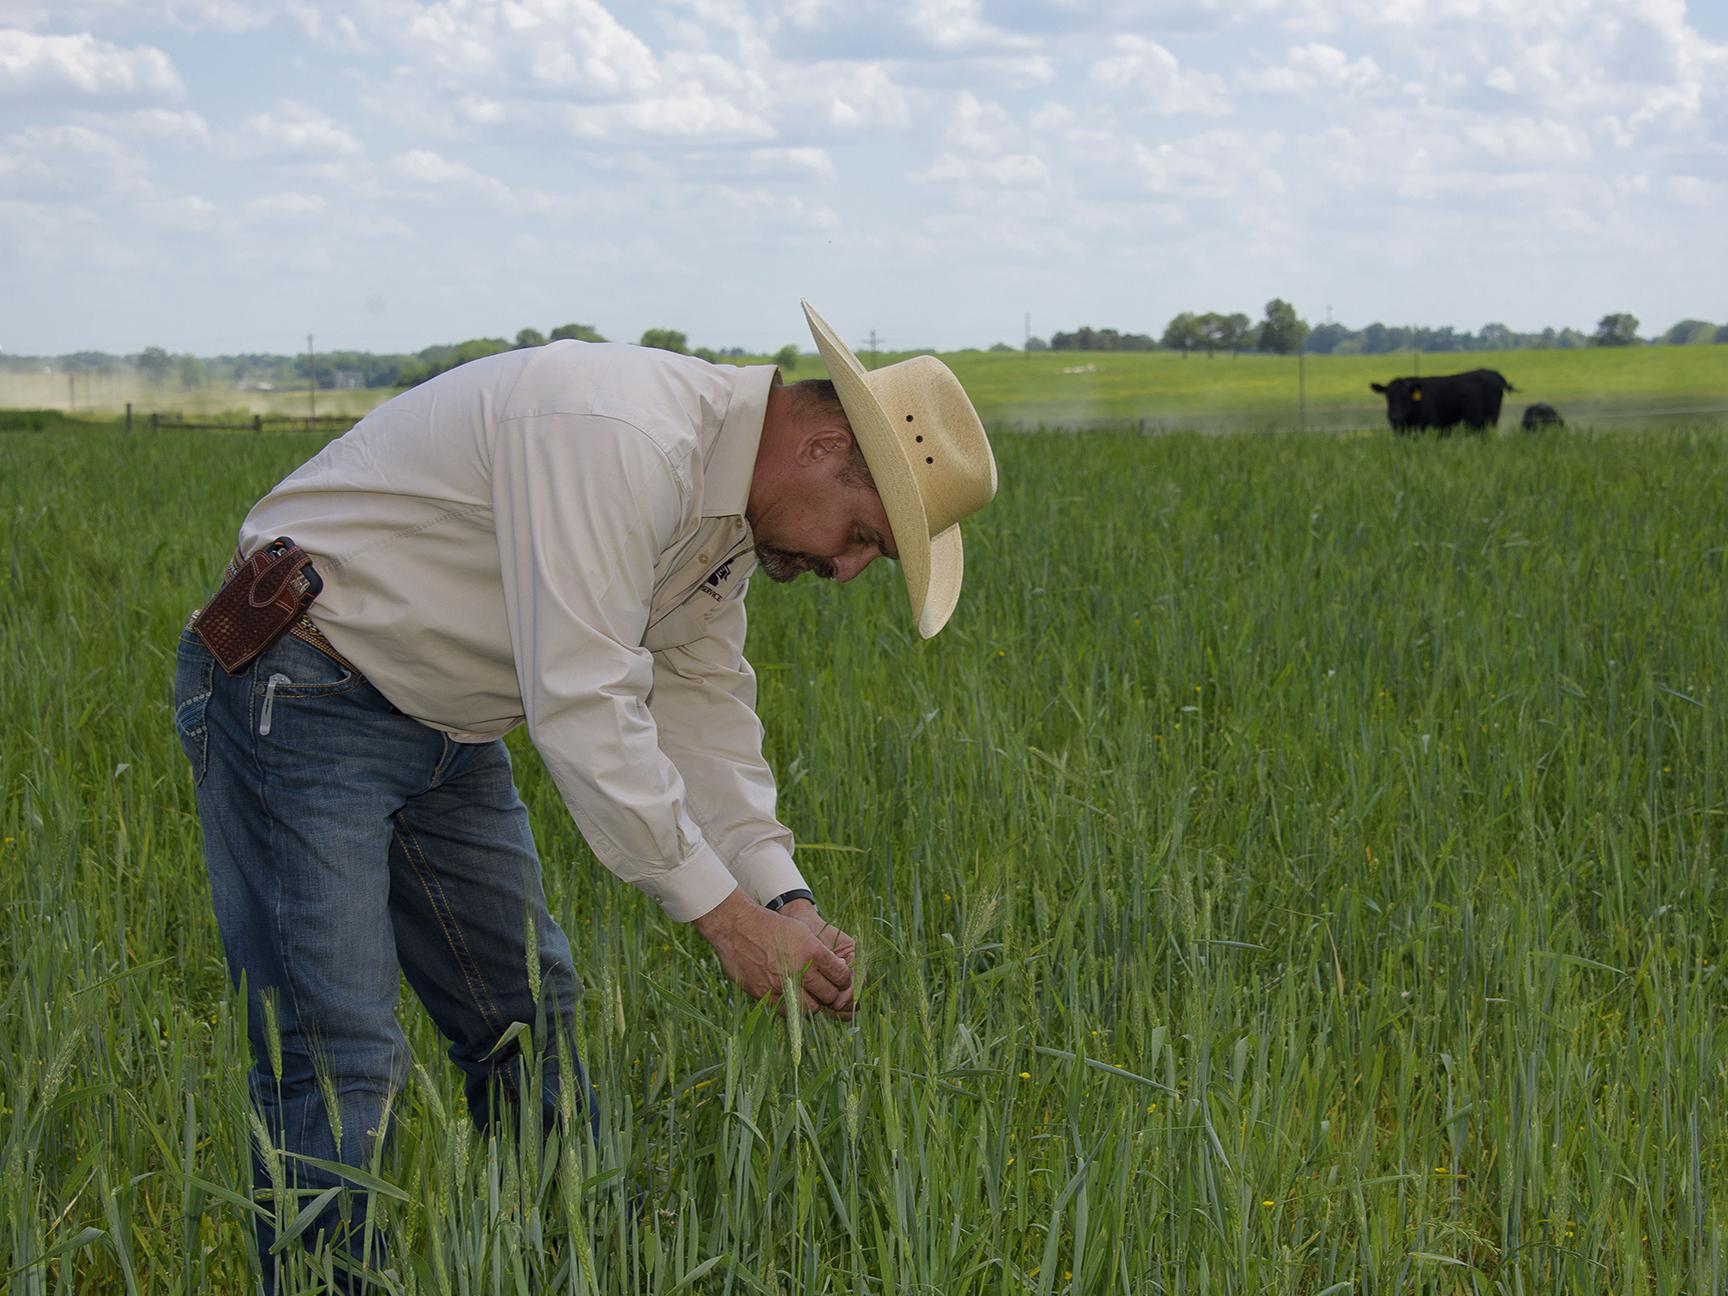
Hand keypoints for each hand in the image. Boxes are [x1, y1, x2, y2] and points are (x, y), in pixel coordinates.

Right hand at [692, 889, 854, 1019]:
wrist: (736, 928)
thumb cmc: (771, 926)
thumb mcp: (802, 931)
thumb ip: (821, 951)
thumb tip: (839, 967)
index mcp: (812, 950)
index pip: (841, 975)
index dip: (844, 979)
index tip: (841, 979)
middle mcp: (799, 968)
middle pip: (829, 994)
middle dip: (832, 994)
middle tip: (829, 991)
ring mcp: (782, 983)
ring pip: (811, 1008)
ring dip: (814, 1003)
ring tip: (810, 996)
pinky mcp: (765, 993)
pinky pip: (787, 1011)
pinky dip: (793, 1007)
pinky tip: (791, 998)